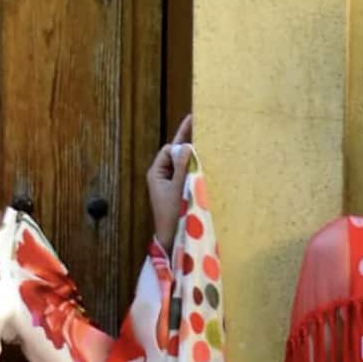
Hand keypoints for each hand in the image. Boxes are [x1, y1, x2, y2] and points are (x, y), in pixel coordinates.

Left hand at [146, 114, 192, 253]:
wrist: (171, 238)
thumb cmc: (172, 215)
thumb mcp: (178, 188)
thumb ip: (183, 167)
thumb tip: (186, 146)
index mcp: (156, 173)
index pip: (168, 150)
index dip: (180, 144)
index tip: (193, 130)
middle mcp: (161, 176)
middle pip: (174, 155)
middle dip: (186, 145)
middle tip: (198, 122)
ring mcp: (168, 184)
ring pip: (181, 165)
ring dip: (192, 158)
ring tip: (206, 142)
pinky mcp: (176, 192)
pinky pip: (185, 175)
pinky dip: (193, 170)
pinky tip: (205, 165)